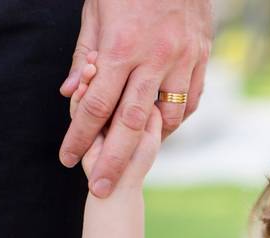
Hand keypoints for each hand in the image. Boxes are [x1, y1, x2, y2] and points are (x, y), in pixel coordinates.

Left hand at [58, 0, 213, 197]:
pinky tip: (163, 126)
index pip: (97, 104)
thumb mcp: (96, 12)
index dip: (80, 134)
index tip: (68, 158)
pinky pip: (191, 100)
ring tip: (135, 156)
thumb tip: (70, 91)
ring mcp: (183, 61)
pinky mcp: (202, 59)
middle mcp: (155, 59)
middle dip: (114, 159)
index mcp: (122, 48)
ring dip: (150, 140)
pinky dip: (177, 118)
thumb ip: (85, 54)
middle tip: (102, 187)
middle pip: (131, 123)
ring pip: (168, 116)